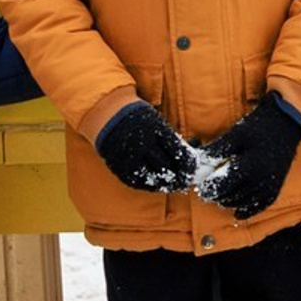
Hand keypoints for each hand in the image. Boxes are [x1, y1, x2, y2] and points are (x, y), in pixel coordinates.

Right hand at [94, 99, 209, 197]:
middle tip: (186, 180)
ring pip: (151, 178)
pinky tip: (156, 185)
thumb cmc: (139, 118)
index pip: (178, 153)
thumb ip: (170, 140)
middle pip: (166, 167)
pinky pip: (135, 181)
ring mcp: (129, 156)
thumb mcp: (157, 122)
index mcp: (156, 130)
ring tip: (174, 185)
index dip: (188, 165)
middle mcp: (142, 144)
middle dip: (179, 176)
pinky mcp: (118, 166)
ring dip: (165, 184)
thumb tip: (188, 160)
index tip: (193, 170)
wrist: (107, 115)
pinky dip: (148, 185)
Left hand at [199, 91, 300, 221]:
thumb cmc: (260, 127)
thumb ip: (216, 150)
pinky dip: (249, 210)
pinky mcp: (277, 185)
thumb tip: (197, 162)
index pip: (221, 186)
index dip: (208, 188)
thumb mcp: (235, 134)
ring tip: (220, 197)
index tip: (200, 187)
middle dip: (216, 195)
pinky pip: (261, 204)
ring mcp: (270, 184)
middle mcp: (261, 179)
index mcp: (249, 167)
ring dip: (229, 202)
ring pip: (244, 202)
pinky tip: (238, 213)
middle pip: (231, 196)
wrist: (287, 123)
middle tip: (207, 191)